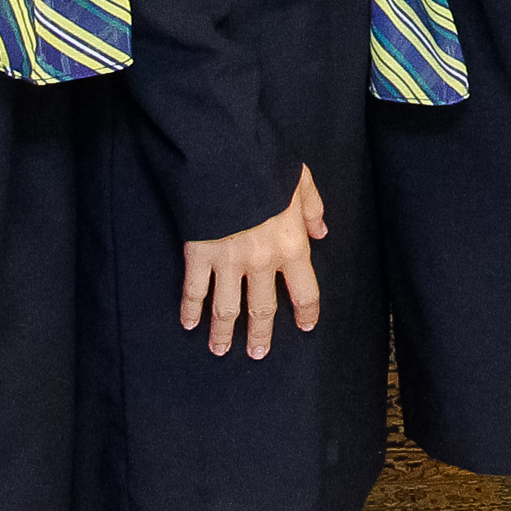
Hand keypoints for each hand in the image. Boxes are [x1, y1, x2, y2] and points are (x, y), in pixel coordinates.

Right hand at [180, 165, 326, 359]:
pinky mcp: (199, 255)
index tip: (305, 326)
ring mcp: (228, 262)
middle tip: (257, 354)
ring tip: (221, 350)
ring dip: (223, 334)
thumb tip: (322, 231)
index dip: (306, 311)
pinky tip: (188, 324)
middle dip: (261, 334)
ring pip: (226, 310)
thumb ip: (312, 209)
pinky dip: (190, 309)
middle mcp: (262, 261)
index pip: (304, 290)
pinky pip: (194, 290)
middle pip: (263, 309)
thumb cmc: (266, 165)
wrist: (226, 157)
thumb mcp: (300, 182)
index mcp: (291, 244)